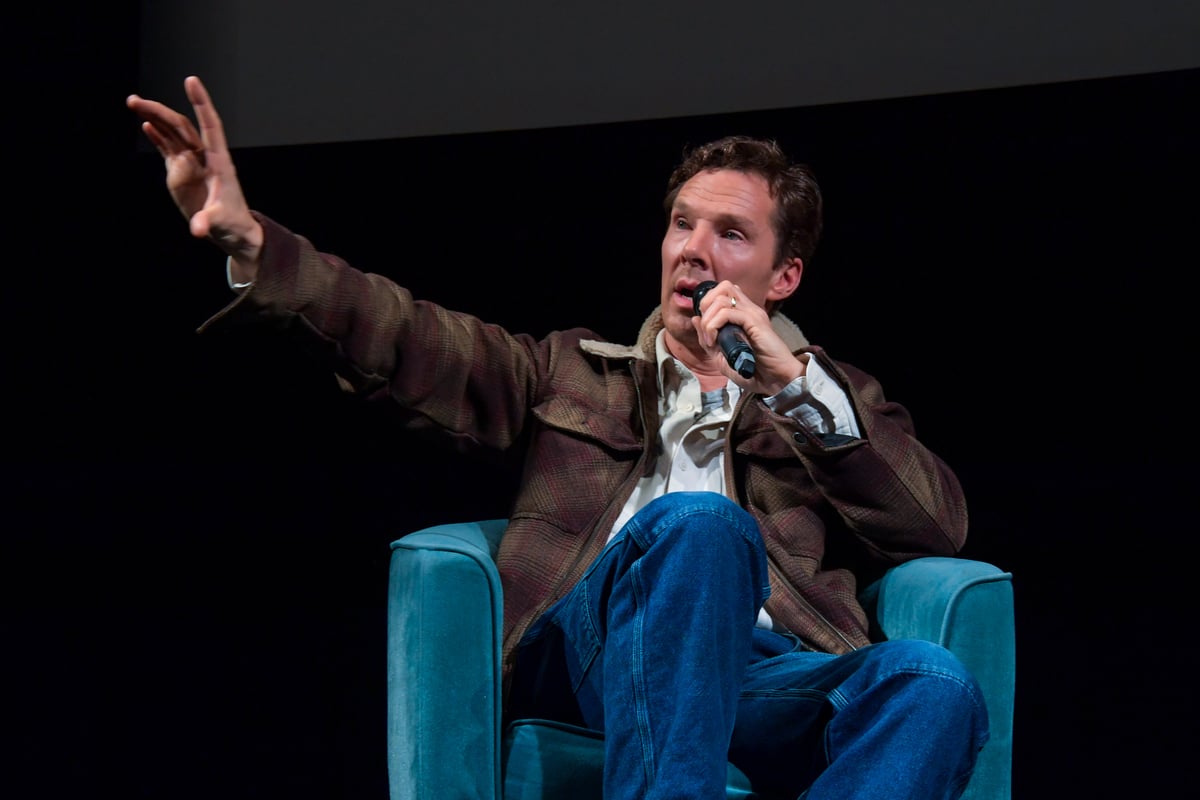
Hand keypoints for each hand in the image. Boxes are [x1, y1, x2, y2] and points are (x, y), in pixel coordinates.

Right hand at [127, 76, 262, 278]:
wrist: (231, 230)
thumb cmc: (231, 223)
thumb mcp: (220, 222)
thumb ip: (207, 222)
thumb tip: (197, 230)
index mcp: (219, 161)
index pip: (210, 125)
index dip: (202, 103)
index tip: (191, 80)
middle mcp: (204, 157)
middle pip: (182, 125)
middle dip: (160, 111)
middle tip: (134, 101)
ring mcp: (192, 162)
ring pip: (172, 133)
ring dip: (154, 117)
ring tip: (133, 103)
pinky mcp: (181, 171)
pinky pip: (168, 148)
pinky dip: (157, 135)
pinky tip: (145, 124)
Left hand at [692, 281, 806, 395]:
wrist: (776, 380)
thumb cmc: (753, 370)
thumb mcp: (722, 356)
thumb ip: (708, 338)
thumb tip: (695, 318)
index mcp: (743, 314)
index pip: (722, 291)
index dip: (707, 306)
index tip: (705, 330)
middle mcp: (749, 309)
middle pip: (722, 286)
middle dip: (705, 305)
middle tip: (706, 329)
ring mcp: (753, 313)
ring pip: (721, 298)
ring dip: (708, 319)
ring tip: (710, 339)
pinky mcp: (755, 321)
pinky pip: (727, 312)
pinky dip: (714, 325)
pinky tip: (714, 341)